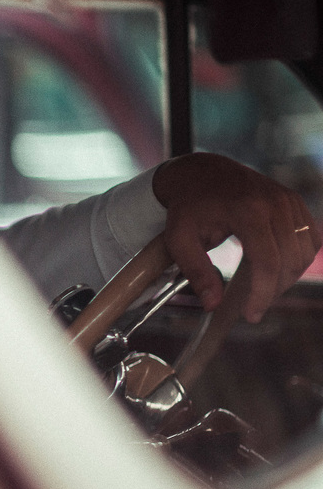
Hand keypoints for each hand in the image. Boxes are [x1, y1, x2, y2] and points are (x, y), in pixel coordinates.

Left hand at [153, 152, 318, 322]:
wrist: (199, 173)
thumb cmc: (187, 207)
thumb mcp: (179, 240)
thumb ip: (196, 272)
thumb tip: (213, 304)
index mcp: (248, 210)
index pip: (267, 261)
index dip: (263, 293)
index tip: (251, 315)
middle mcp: (276, 203)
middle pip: (290, 260)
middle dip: (273, 291)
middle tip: (253, 308)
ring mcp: (289, 200)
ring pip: (305, 251)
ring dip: (288, 277)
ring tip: (262, 290)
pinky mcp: (294, 202)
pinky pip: (311, 238)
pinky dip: (299, 258)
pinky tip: (278, 270)